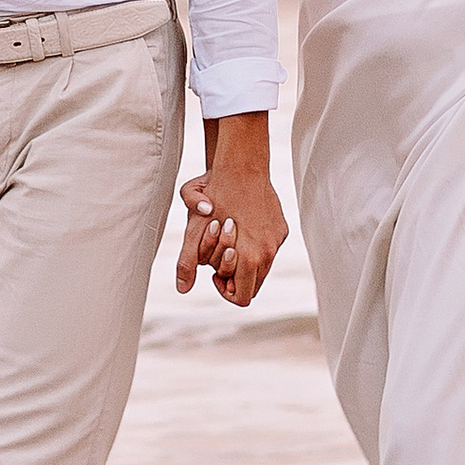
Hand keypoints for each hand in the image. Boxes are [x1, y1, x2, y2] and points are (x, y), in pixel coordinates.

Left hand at [173, 117, 286, 308]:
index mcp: (251, 257)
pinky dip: (256, 246)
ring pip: (262, 267)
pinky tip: (241, 226)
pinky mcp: (282, 229)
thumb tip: (182, 289)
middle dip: (233, 275)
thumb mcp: (195, 228)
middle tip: (218, 256)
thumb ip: (187, 261)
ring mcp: (277, 240)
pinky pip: (269, 248)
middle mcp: (269, 252)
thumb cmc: (215, 196)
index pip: (243, 297)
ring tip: (228, 239)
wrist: (241, 166)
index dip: (225, 290)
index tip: (214, 274)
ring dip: (244, 261)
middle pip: (253, 285)